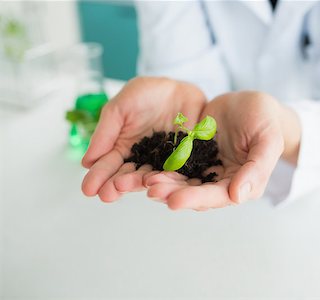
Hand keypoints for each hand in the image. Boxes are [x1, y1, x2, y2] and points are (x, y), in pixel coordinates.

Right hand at [81, 77, 206, 201]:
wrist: (179, 89)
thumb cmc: (146, 94)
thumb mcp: (120, 108)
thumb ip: (106, 133)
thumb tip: (87, 162)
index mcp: (123, 148)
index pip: (109, 165)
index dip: (98, 177)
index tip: (88, 189)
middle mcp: (142, 159)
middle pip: (128, 175)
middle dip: (115, 185)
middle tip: (106, 195)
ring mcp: (163, 161)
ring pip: (150, 176)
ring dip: (137, 184)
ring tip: (124, 189)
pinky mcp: (184, 161)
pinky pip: (176, 171)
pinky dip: (167, 178)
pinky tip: (156, 184)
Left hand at [142, 91, 300, 209]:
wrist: (251, 102)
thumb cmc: (265, 119)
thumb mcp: (268, 139)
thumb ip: (257, 167)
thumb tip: (238, 196)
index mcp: (244, 183)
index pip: (218, 196)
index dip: (196, 198)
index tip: (174, 201)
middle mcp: (223, 181)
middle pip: (196, 192)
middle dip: (174, 192)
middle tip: (152, 191)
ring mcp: (207, 169)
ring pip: (183, 182)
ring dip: (164, 183)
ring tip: (145, 182)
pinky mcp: (193, 156)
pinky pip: (176, 164)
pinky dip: (162, 167)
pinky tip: (145, 168)